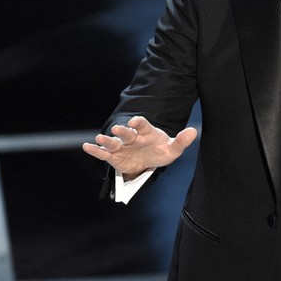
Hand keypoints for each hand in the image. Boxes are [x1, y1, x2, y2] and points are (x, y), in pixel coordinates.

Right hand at [82, 116, 197, 177]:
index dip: (139, 122)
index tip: (135, 121)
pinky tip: (87, 146)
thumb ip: (181, 141)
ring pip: (113, 142)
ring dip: (107, 140)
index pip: (143, 125)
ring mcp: (122, 146)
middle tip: (117, 129)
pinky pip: (104, 154)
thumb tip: (193, 132)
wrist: (148, 160)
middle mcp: (132, 137)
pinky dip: (95, 150)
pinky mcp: (115, 157)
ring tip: (99, 138)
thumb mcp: (172, 149)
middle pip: (126, 133)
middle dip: (122, 131)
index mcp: (146, 132)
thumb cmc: (160, 151)